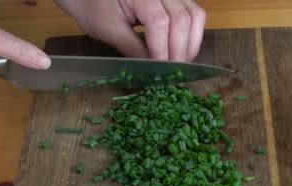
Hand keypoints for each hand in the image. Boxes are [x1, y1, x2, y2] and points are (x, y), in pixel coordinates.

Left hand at [55, 0, 205, 61]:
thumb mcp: (108, 30)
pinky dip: (193, 36)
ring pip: (194, 17)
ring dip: (190, 44)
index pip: (159, 21)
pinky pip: (195, 16)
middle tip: (171, 73)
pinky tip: (182, 51)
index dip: (161, 49)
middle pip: (182, 19)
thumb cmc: (96, 8)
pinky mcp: (178, 0)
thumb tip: (153, 70)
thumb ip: (132, 49)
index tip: (159, 70)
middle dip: (178, 50)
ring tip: (178, 63)